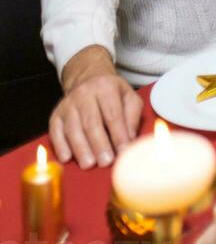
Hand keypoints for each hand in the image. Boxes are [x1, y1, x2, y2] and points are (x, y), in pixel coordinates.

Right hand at [49, 45, 141, 168]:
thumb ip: (132, 117)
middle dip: (99, 144)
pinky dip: (60, 146)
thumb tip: (129, 140)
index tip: (123, 151)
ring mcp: (68, 105)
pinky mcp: (56, 114)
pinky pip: (55, 131)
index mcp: (105, 88)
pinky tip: (67, 158)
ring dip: (80, 149)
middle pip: (91, 123)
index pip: (112, 114)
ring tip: (89, 164)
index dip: (118, 134)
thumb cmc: (112, 93)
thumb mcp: (129, 98)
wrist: (88, 79)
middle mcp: (84, 94)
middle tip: (106, 162)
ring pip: (72, 129)